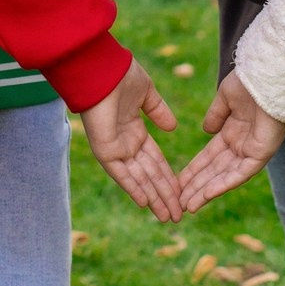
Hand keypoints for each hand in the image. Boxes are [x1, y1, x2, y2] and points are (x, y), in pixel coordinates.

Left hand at [81, 59, 183, 222]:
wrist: (101, 68)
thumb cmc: (120, 74)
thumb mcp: (146, 93)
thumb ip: (158, 111)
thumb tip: (172, 127)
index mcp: (134, 131)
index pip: (155, 161)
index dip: (169, 177)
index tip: (182, 192)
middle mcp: (125, 143)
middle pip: (150, 175)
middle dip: (165, 195)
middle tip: (178, 216)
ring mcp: (115, 148)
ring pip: (139, 179)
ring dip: (154, 198)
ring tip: (168, 217)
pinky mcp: (105, 150)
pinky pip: (121, 174)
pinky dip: (133, 188)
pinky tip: (145, 203)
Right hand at [177, 71, 284, 211]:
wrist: (269, 76)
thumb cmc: (250, 81)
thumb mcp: (226, 97)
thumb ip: (216, 115)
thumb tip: (206, 131)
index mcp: (233, 131)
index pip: (210, 156)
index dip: (194, 169)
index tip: (178, 181)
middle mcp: (242, 144)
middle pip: (215, 170)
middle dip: (196, 186)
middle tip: (178, 202)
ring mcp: (251, 151)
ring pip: (225, 177)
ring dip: (206, 191)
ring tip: (187, 205)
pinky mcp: (261, 155)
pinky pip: (240, 174)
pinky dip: (223, 184)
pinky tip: (207, 194)